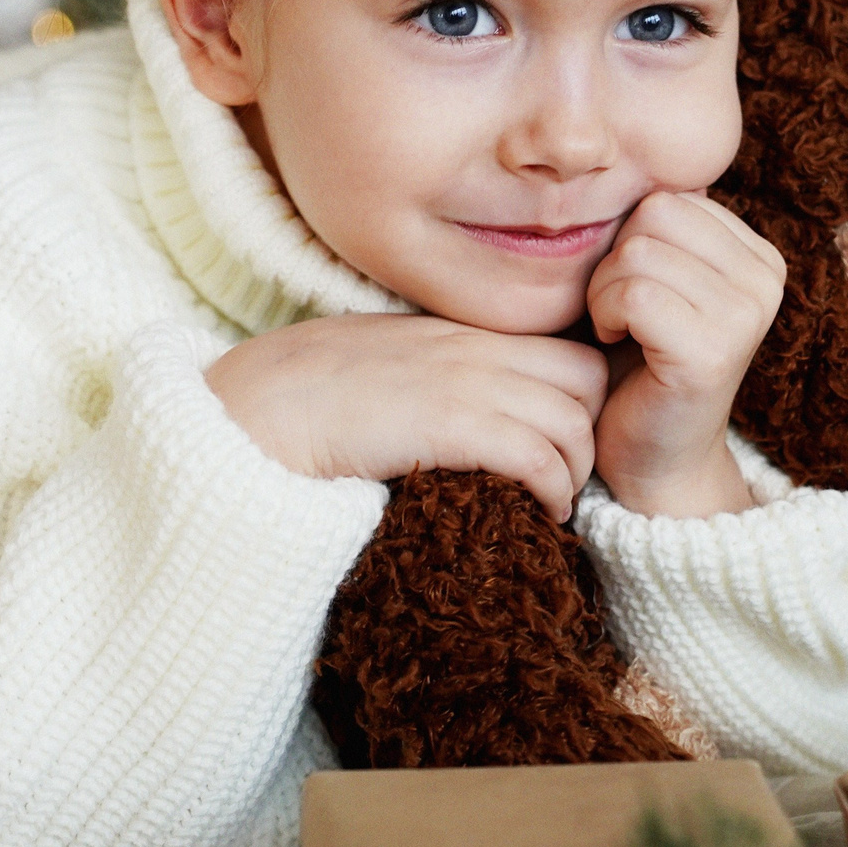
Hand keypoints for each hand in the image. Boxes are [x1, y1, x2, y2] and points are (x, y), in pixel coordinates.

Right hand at [206, 314, 608, 521]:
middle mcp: (471, 349)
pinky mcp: (450, 425)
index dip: (579, 401)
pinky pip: (539, 454)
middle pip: (588, 380)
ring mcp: (463, 383)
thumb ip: (429, 372)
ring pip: (573, 421)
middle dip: (592, 432)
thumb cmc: (302, 395)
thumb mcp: (381, 363)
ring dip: (575, 472)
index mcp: (457, 333)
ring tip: (553, 505)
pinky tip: (539, 514)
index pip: (563, 350)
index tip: (563, 445)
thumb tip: (453, 412)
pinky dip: (552, 489)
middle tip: (567, 478)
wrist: (255, 405)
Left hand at [587, 191, 784, 517]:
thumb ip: (663, 228)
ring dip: (606, 292)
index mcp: (759, 255)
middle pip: (653, 215)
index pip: (672, 196)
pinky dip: (608, 316)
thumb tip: (631, 152)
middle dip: (616, 261)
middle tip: (626, 313)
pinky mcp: (714, 350)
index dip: (632, 239)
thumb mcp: (660, 278)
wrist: (654, 457)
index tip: (640, 292)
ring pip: (637, 251)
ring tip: (626, 330)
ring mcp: (746, 315)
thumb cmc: (640, 361)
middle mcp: (766, 279)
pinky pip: (633, 293)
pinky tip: (623, 344)